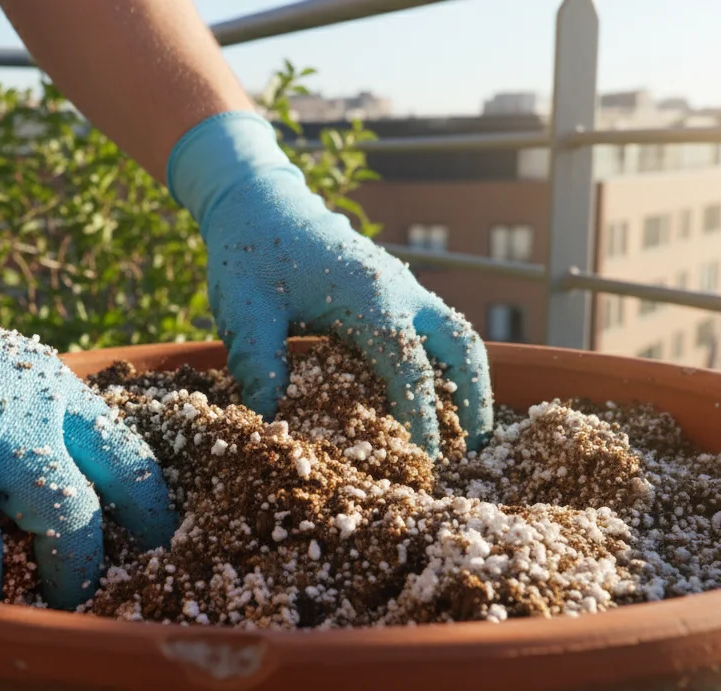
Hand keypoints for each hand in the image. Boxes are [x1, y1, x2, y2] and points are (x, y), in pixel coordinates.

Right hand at [0, 179, 175, 606]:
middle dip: (102, 559)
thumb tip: (46, 482)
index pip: (128, 449)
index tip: (158, 544)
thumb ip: (20, 414)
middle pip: (99, 498)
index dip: (150, 506)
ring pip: (62, 524)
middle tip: (99, 594)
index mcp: (49, 381)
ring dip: (62, 579)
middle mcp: (32, 407)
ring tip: (50, 610)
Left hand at [168, 112, 493, 454]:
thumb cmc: (250, 252)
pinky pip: (434, 328)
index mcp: (370, 297)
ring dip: (467, 379)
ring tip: (466, 431)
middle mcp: (399, 290)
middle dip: (475, 397)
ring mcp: (401, 286)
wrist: (258, 200)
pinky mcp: (392, 288)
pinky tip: (429, 397)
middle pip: (462, 346)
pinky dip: (444, 363)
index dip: (422, 418)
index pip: (410, 368)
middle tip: (475, 450)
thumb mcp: (245, 311)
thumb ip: (259, 364)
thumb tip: (269, 424)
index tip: (428, 461)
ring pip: (457, 334)